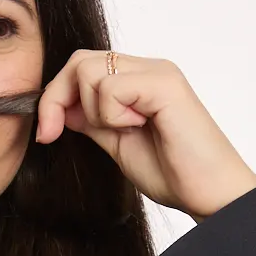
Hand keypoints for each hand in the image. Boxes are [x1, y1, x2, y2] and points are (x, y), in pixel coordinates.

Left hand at [35, 51, 255, 221]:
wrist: (209, 194)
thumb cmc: (174, 173)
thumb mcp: (117, 143)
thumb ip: (93, 121)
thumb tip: (60, 109)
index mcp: (137, 80)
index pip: (81, 67)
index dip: (55, 97)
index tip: (47, 133)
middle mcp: (148, 68)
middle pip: (79, 61)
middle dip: (56, 99)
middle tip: (54, 133)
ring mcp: (157, 73)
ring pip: (90, 72)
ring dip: (93, 111)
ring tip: (125, 131)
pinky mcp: (164, 84)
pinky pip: (111, 87)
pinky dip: (112, 115)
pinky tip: (138, 128)